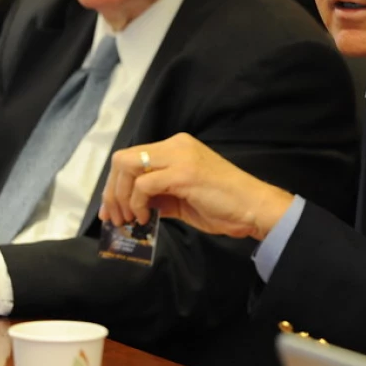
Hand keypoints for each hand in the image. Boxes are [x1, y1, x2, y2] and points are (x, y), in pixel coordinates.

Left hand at [99, 132, 293, 240]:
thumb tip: (133, 208)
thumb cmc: (223, 205)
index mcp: (176, 147)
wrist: (253, 207)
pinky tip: (144, 218)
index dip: (115, 185)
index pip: (132, 158)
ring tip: (127, 220)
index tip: (112, 211)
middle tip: (114, 218)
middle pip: (123, 159)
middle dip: (112, 191)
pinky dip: (136, 204)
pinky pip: (143, 185)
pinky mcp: (183, 172)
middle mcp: (175, 145)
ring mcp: (179, 156)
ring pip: (128, 167)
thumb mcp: (183, 199)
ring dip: (120, 198)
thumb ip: (159, 197)